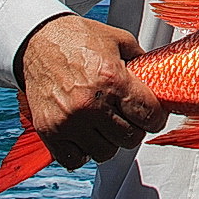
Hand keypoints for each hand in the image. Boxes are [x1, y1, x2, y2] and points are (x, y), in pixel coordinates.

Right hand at [19, 14, 167, 169]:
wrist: (37, 41)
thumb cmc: (78, 39)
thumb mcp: (119, 40)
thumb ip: (142, 62)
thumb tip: (160, 80)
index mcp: (112, 80)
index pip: (149, 116)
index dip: (156, 118)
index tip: (153, 116)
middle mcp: (90, 104)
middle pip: (130, 139)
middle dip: (134, 129)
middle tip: (128, 119)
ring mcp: (68, 121)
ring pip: (105, 153)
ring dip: (110, 142)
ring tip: (106, 125)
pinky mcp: (49, 131)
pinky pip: (75, 159)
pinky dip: (83, 152)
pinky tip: (86, 134)